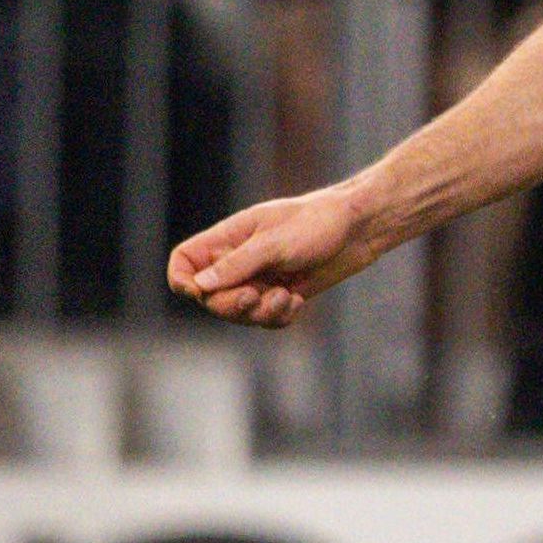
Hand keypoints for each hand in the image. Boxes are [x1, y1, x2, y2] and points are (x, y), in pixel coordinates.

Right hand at [171, 181, 389, 326]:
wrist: (359, 228)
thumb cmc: (317, 223)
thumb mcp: (274, 243)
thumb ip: (237, 264)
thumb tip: (199, 286)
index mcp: (227, 238)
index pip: (184, 262)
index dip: (182, 281)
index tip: (200, 291)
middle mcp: (239, 260)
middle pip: (210, 298)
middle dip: (231, 304)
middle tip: (256, 295)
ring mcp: (259, 279)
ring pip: (239, 314)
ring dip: (260, 313)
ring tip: (287, 297)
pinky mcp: (281, 294)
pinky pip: (266, 319)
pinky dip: (279, 316)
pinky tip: (298, 300)